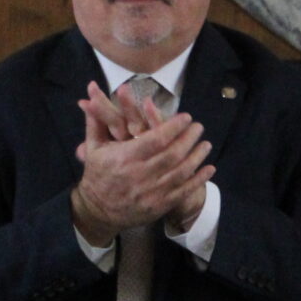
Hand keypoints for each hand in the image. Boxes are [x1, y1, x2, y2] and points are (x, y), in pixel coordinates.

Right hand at [72, 84, 212, 244]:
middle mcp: (140, 175)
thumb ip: (97, 120)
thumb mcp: (93, 147)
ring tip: (206, 144)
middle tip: (199, 127)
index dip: (174, 127)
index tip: (186, 117)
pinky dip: (199, 180)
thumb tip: (91, 90)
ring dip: (197, 157)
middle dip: (189, 139)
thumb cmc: (97, 175)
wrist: (98, 210)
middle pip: (172, 154)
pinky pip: (183, 191)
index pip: (155, 139)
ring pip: (181, 172)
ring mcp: (151, 192)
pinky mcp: (159, 205)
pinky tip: (209, 168)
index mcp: (125, 157)